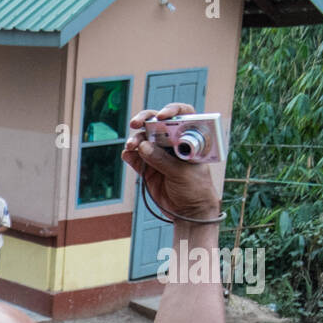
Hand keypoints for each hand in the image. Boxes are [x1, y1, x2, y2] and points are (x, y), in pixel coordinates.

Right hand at [122, 103, 221, 221]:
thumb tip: (143, 146)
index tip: (162, 116)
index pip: (182, 116)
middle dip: (145, 120)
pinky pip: (135, 158)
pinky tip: (127, 155)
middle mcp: (173, 143)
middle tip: (135, 123)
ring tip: (130, 147)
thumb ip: (162, 159)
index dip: (172, 110)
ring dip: (135, 140)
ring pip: (143, 140)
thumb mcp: (181, 173)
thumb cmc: (195, 189)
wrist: (189, 212)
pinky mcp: (148, 168)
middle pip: (156, 124)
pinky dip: (129, 155)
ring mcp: (159, 155)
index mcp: (189, 139)